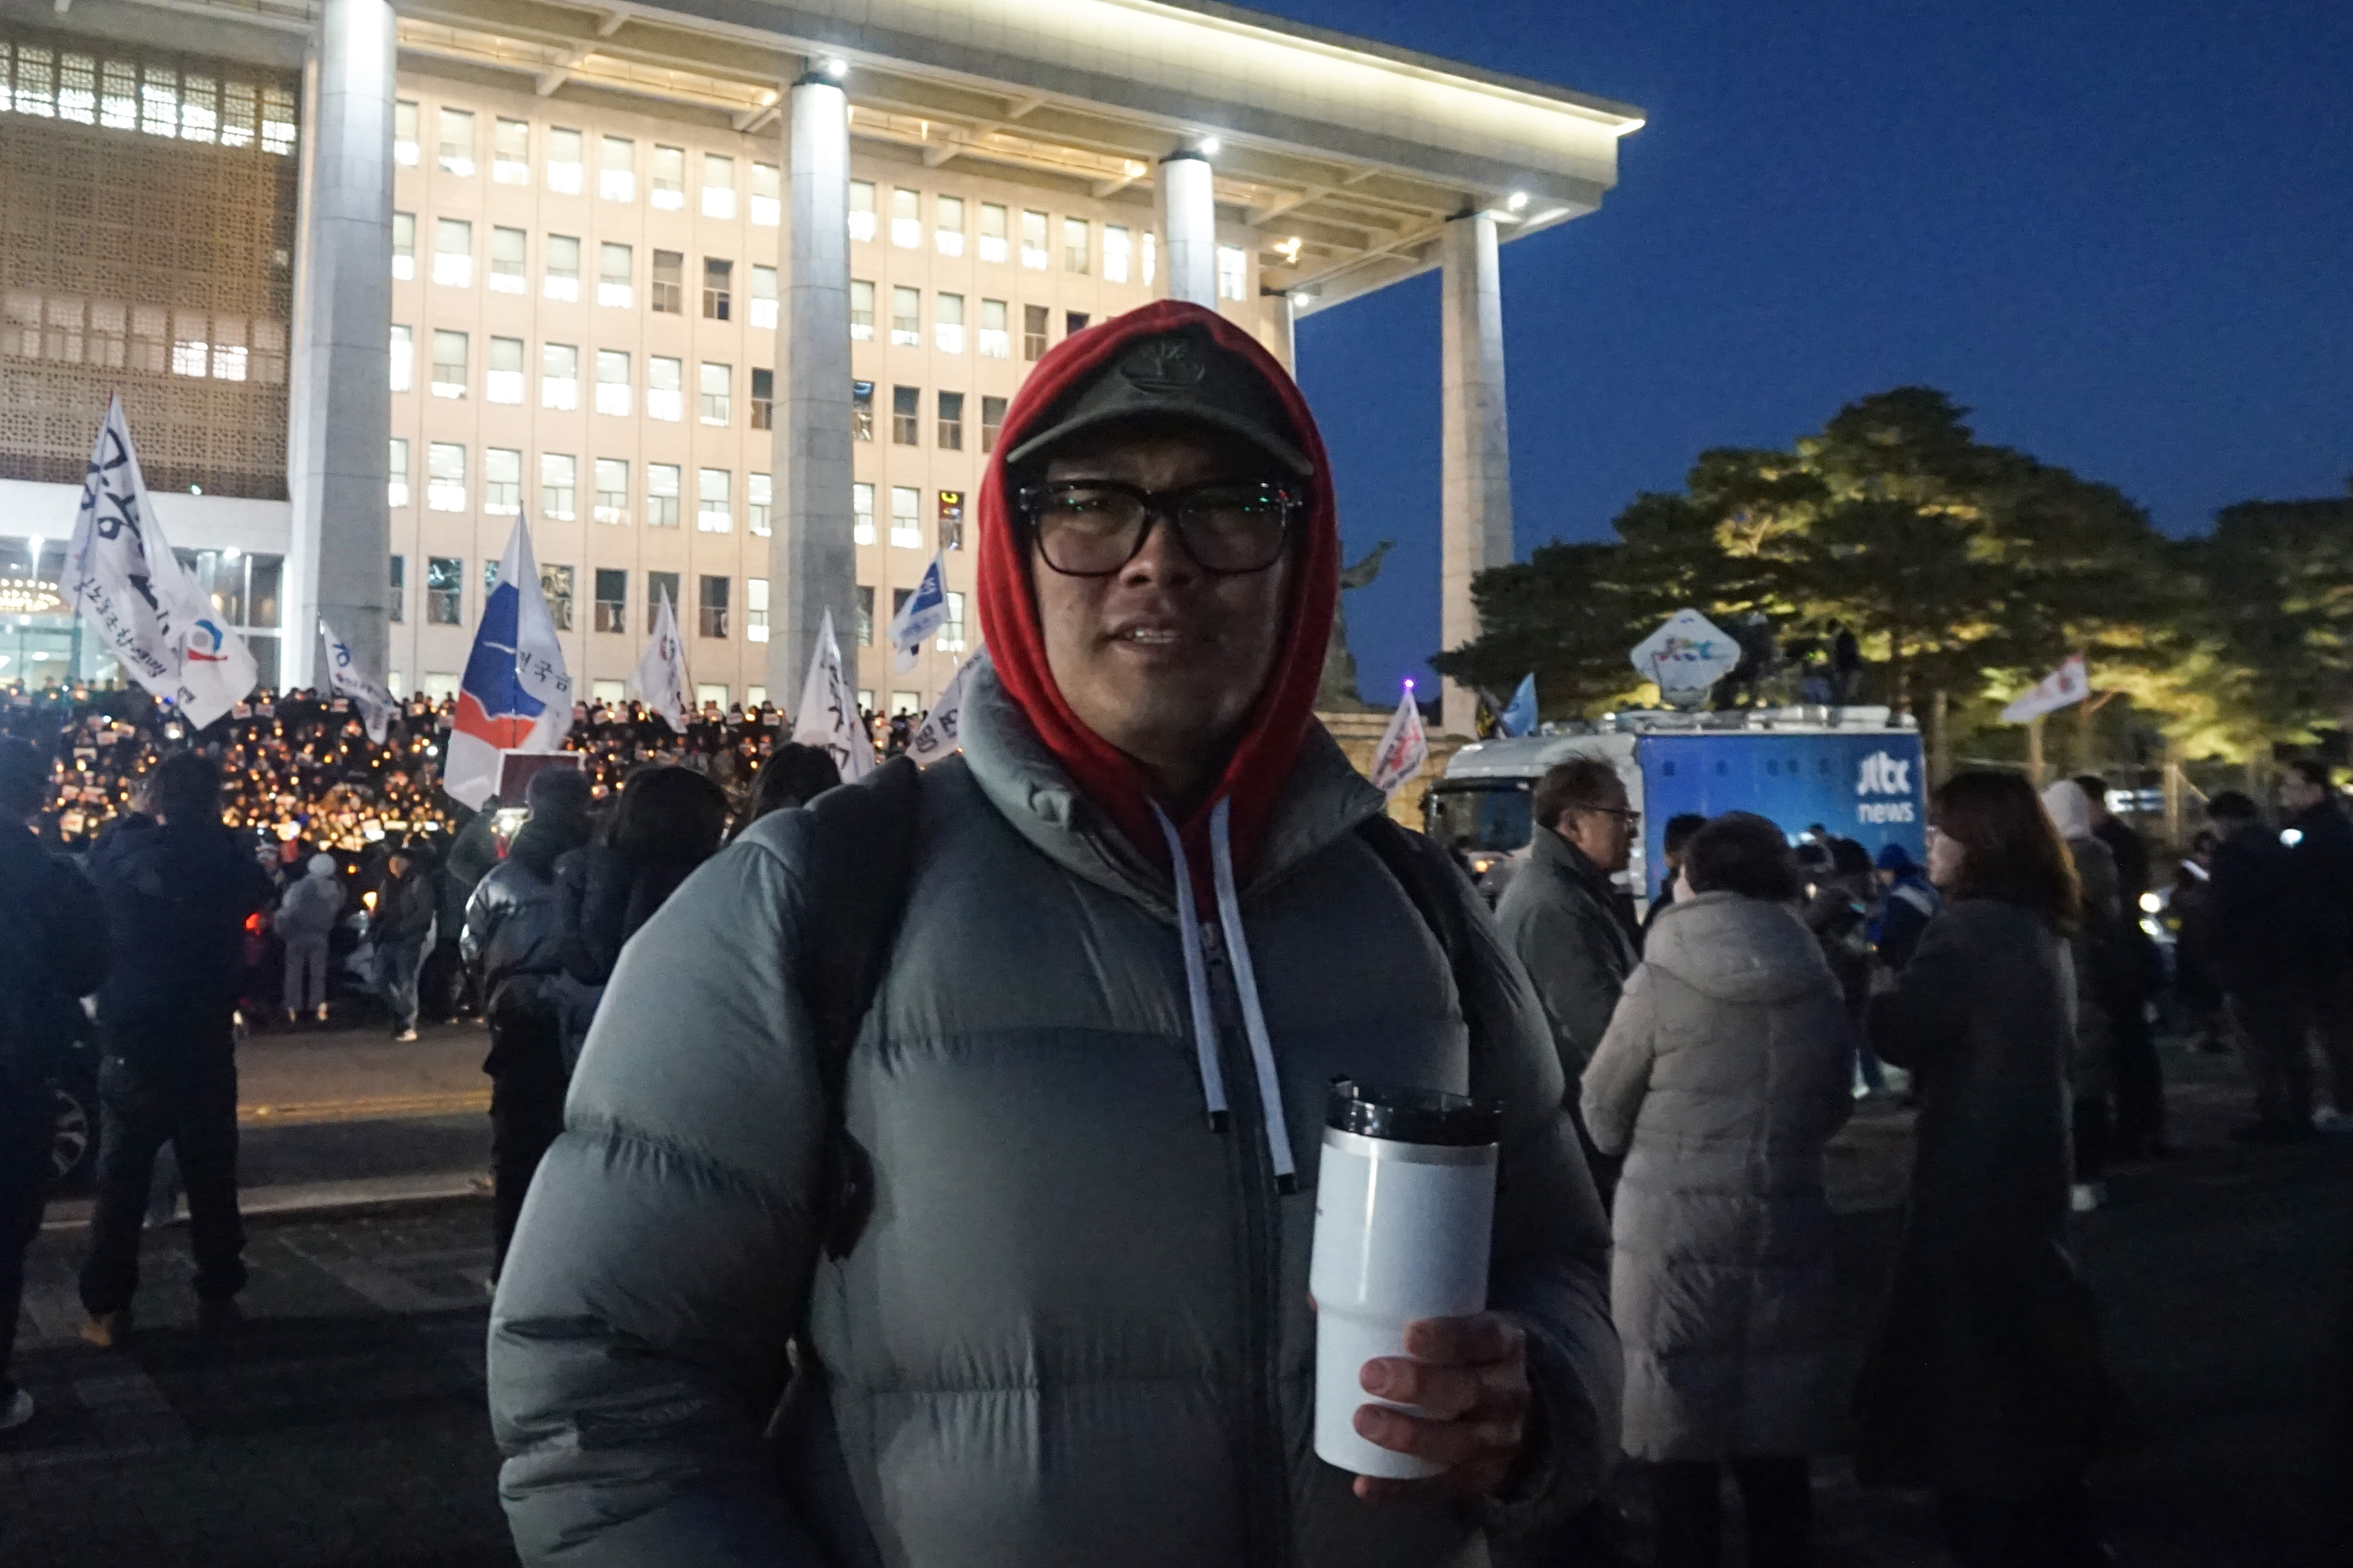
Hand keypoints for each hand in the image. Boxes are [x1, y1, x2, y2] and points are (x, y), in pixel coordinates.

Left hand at [1350, 1311, 1530, 1504]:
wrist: (1520, 1406)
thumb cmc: (1466, 1353)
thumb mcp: (1458, 1323)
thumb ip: (1400, 1309)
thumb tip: (1314, 1302)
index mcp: (1503, 1345)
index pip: (1484, 1337)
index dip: (1448, 1337)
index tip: (1407, 1333)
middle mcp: (1509, 1393)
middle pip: (1470, 1391)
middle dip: (1419, 1385)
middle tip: (1369, 1376)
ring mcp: (1499, 1440)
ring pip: (1459, 1443)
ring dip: (1409, 1436)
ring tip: (1363, 1421)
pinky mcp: (1482, 1477)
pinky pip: (1442, 1488)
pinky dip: (1401, 1490)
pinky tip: (1365, 1485)